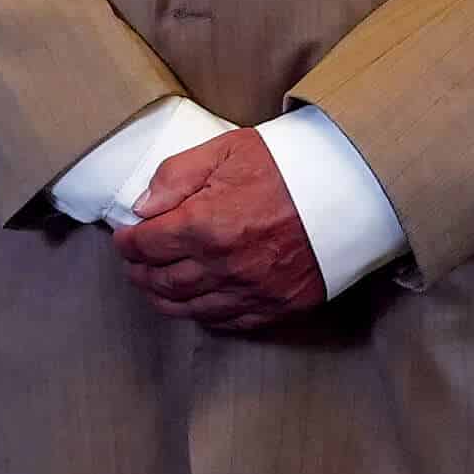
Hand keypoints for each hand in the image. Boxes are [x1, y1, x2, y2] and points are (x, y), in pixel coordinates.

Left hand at [111, 128, 324, 330]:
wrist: (350, 190)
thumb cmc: (286, 165)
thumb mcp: (223, 151)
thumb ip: (174, 178)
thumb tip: (143, 208)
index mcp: (206, 225)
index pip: (147, 245)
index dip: (128, 242)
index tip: (123, 238)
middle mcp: (225, 265)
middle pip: (164, 282)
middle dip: (140, 273)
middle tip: (133, 265)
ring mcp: (253, 290)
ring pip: (192, 308)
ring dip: (165, 300)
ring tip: (153, 289)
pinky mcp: (279, 305)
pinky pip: (230, 322)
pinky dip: (205, 316)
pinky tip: (196, 305)